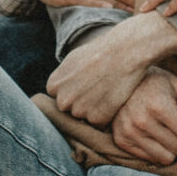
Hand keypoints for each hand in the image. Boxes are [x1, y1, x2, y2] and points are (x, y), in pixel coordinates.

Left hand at [47, 11, 176, 123]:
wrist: (123, 52)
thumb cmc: (99, 52)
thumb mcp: (71, 61)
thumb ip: (63, 79)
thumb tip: (58, 92)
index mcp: (53, 86)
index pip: (61, 97)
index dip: (75, 91)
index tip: (86, 82)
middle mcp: (62, 101)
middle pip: (71, 110)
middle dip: (82, 103)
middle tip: (98, 88)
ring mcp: (79, 111)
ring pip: (85, 118)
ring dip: (94, 110)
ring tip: (107, 90)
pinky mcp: (97, 119)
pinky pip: (100, 123)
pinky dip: (107, 114)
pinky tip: (113, 98)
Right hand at [111, 68, 176, 165]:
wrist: (119, 79)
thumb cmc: (156, 83)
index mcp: (160, 106)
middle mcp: (142, 121)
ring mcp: (129, 132)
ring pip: (167, 158)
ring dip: (174, 148)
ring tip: (172, 133)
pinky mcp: (121, 140)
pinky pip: (151, 159)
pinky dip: (158, 150)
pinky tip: (156, 134)